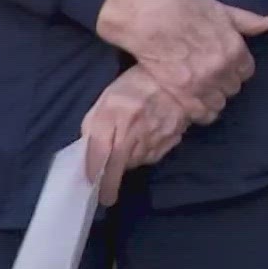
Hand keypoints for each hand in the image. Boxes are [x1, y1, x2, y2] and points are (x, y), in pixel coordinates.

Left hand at [81, 66, 190, 206]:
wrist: (180, 79)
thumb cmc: (135, 86)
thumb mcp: (106, 100)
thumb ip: (93, 125)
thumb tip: (87, 151)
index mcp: (112, 117)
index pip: (98, 155)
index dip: (94, 174)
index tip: (92, 189)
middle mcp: (132, 131)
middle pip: (117, 166)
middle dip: (110, 178)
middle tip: (106, 189)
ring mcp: (153, 138)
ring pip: (135, 163)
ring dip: (127, 164)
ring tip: (127, 153)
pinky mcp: (170, 141)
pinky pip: (152, 157)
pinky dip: (145, 156)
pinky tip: (143, 146)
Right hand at [94, 0, 267, 123]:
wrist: (145, 13)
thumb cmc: (182, 5)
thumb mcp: (220, 9)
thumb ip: (248, 21)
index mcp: (235, 48)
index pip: (247, 71)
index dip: (236, 68)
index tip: (226, 65)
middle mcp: (223, 69)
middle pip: (233, 88)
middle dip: (224, 82)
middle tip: (211, 76)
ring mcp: (202, 83)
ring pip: (219, 103)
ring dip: (213, 97)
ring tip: (202, 90)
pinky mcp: (180, 92)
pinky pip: (201, 114)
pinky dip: (200, 112)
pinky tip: (194, 104)